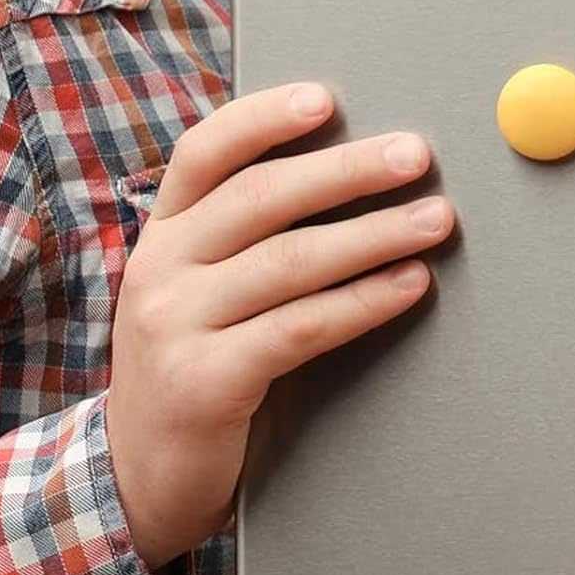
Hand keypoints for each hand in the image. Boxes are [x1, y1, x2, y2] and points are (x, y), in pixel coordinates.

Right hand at [105, 83, 451, 569]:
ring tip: (435, 219)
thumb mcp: (198, 285)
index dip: (265, 119)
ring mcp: (176, 324)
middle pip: (262, 197)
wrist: (139, 475)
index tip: (325, 99)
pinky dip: (364, 301)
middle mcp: (160, 266)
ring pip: (290, 260)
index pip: (206, 151)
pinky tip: (408, 285)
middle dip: (348, 171)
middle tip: (415, 156)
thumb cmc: (196, 361)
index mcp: (163, 230)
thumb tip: (350, 169)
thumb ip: (247, 234)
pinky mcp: (205, 382)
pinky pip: (301, 328)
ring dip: (374, 234)